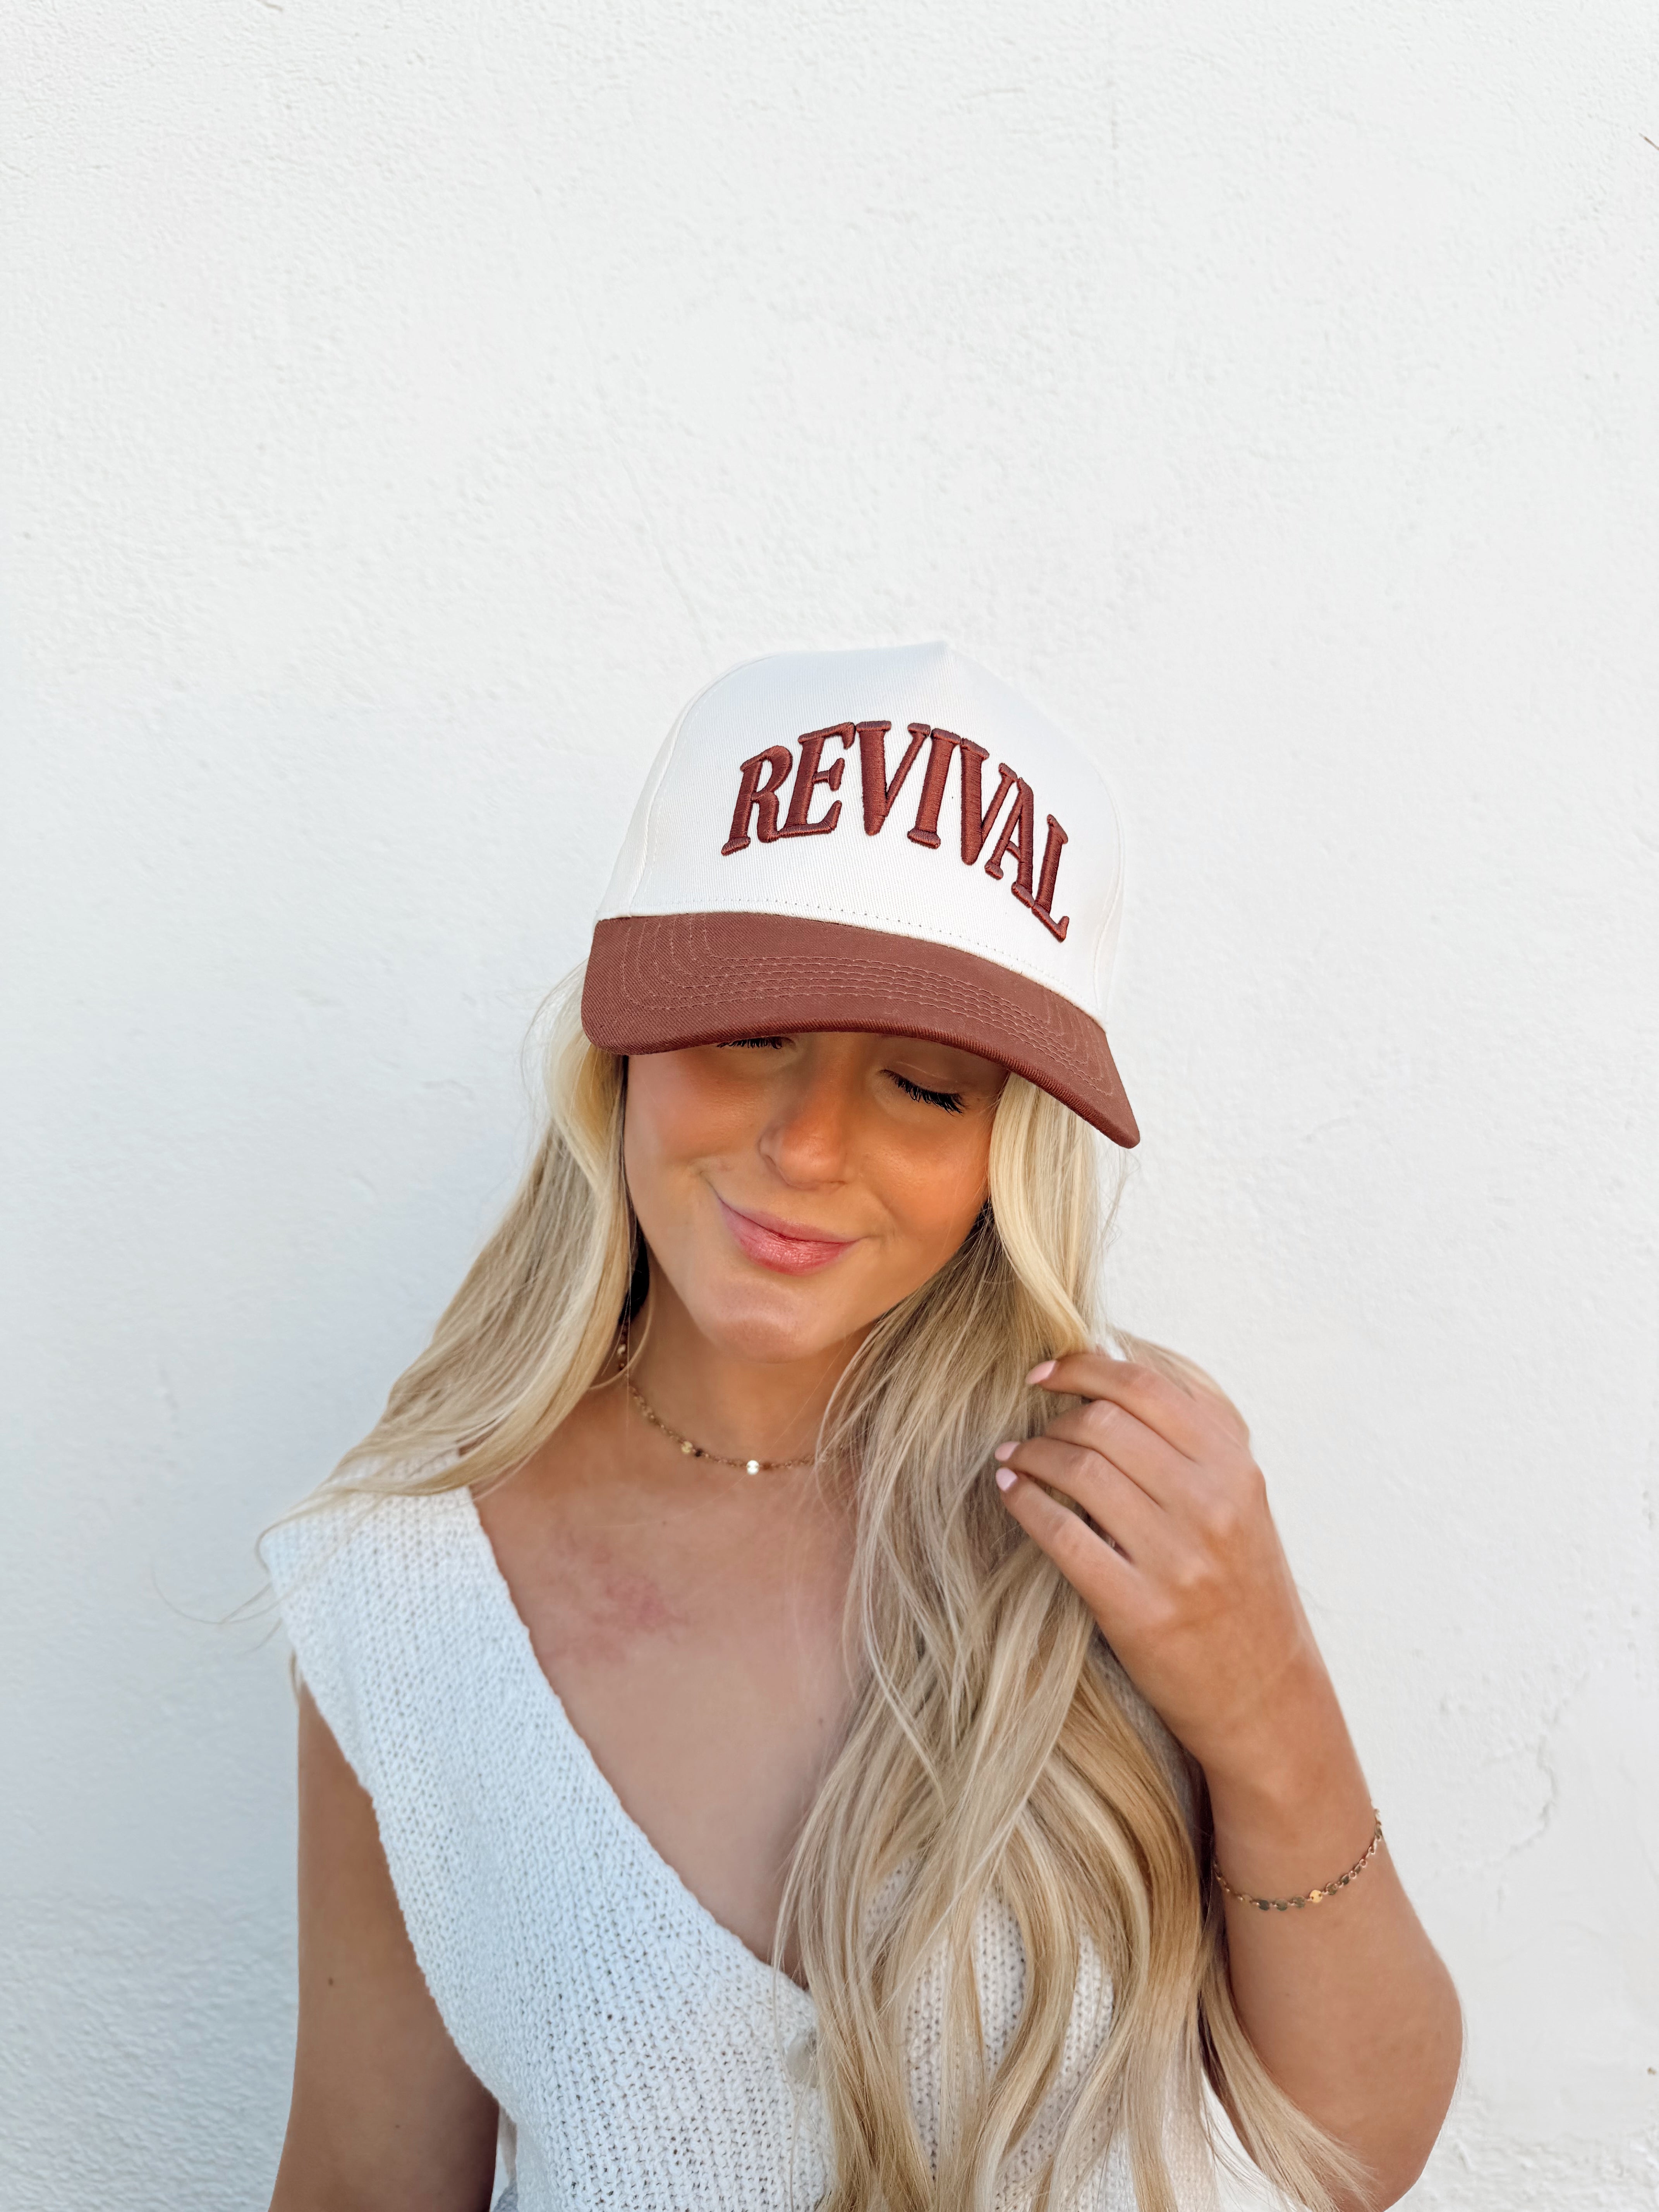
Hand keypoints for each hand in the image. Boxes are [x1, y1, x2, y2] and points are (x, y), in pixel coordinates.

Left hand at [992, 1351, 1328, 1790]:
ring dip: (1032, 1456)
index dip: (1082, 1367)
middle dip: (1054, 1419)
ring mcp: (1178, 1558)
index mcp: (1235, 1466)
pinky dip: (1026, 1504)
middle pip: (1104, 1423)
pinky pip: (1064, 1536)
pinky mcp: (1140, 1610)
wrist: (1267, 1695)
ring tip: (1014, 1458)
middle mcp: (1212, 1504)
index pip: (1145, 1387)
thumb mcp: (1242, 1497)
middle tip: (1032, 1430)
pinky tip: (1011, 1492)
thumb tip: (1119, 1358)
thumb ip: (1195, 1433)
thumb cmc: (1242, 1585)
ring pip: (1080, 1472)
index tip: (1044, 1372)